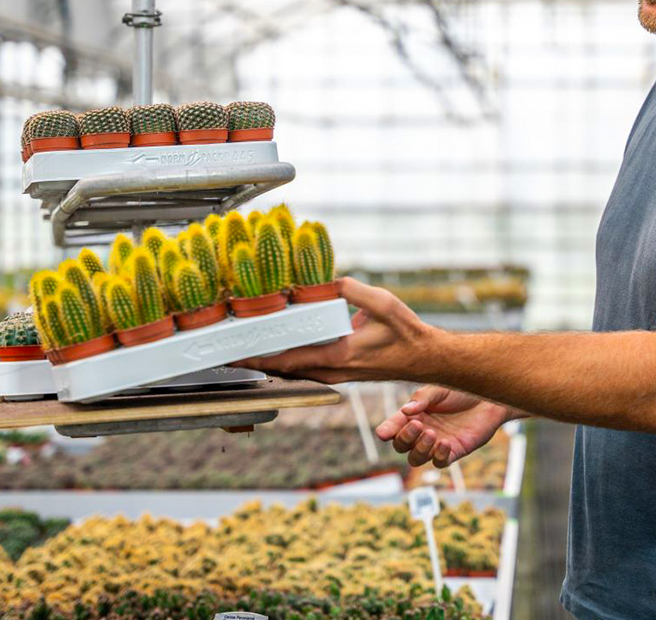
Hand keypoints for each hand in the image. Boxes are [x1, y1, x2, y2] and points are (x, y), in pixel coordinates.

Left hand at [232, 277, 440, 383]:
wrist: (423, 357)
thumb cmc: (406, 333)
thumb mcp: (382, 303)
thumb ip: (353, 290)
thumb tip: (329, 280)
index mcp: (340, 354)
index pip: (290, 359)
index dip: (260, 356)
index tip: (236, 353)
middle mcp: (333, 369)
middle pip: (284, 369)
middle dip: (257, 360)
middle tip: (231, 351)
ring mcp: (336, 375)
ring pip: (294, 371)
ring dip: (271, 362)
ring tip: (249, 349)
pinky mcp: (340, 372)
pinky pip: (306, 369)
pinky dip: (288, 361)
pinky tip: (280, 349)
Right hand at [376, 385, 512, 467]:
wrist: (488, 397)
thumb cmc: (462, 389)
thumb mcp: (439, 389)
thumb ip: (422, 399)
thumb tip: (405, 411)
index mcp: (415, 414)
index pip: (394, 426)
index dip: (387, 430)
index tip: (383, 433)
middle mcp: (422, 430)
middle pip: (401, 446)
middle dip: (405, 439)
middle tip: (418, 425)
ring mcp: (436, 443)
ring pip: (417, 458)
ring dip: (420, 449)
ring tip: (432, 433)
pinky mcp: (453, 451)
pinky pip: (440, 462)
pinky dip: (439, 456)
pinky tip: (445, 443)